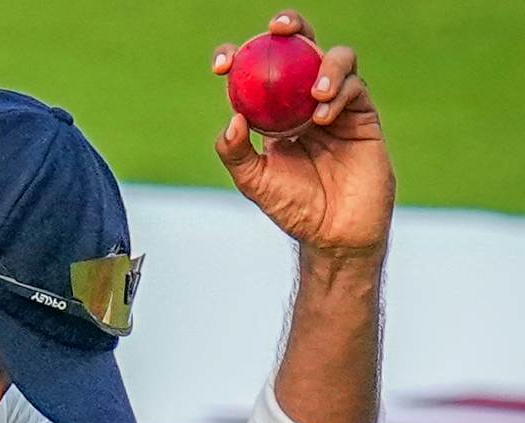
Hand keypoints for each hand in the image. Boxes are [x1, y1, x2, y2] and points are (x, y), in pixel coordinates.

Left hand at [212, 10, 394, 257]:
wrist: (333, 233)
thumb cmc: (292, 207)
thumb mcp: (254, 181)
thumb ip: (235, 152)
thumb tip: (233, 117)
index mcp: (273, 110)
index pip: (256, 71)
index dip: (239, 57)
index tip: (221, 65)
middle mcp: (304, 100)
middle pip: (301, 47)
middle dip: (291, 27)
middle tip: (277, 28)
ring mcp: (336, 105)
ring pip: (335, 58)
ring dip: (324, 65)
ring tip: (314, 93)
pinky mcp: (364, 116)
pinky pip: (356, 87)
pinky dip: (340, 93)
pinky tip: (324, 116)